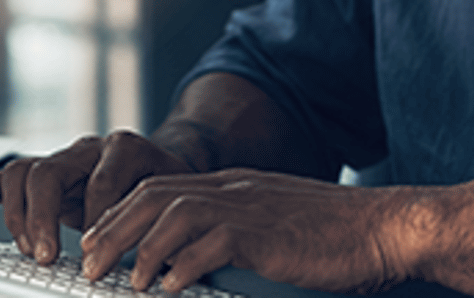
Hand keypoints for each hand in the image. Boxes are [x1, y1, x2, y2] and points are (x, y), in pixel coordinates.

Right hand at [0, 130, 194, 263]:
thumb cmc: (166, 186)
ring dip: (18, 216)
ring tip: (29, 250)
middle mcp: (87, 148)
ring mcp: (61, 159)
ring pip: (21, 173)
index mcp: (124, 148)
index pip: (101, 183)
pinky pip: (3, 181)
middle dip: (43, 218)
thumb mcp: (172, 200)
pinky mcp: (41, 175)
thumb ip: (157, 220)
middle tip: (47, 257)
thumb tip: (152, 259)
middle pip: (48, 172)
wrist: (162, 166)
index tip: (96, 258)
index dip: (97, 223)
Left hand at [79, 168, 421, 293]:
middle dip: (113, 230)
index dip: (121, 216)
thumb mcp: (277, 227)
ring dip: (138, 247)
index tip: (95, 244)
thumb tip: (194, 264)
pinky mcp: (265, 233)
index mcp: (235, 186)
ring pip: (172, 214)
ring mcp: (250, 207)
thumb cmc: (337, 237)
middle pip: (154, 197)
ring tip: (119, 280)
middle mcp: (236, 189)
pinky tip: (166, 286)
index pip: (161, 189)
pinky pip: (210, 243)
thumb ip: (237, 235)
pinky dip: (181, 264)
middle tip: (87, 265)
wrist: (386, 229)